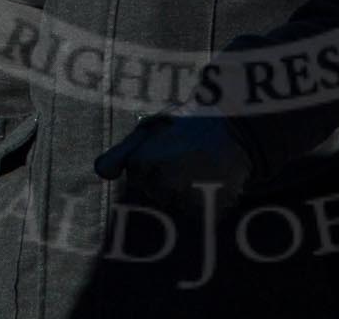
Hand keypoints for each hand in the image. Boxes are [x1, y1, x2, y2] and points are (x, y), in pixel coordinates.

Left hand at [93, 106, 254, 216]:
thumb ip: (122, 152)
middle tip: (186, 153)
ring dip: (180, 189)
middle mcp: (161, 185)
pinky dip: (199, 201)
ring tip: (199, 166)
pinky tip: (208, 180)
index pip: (137, 171)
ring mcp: (184, 201)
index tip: (169, 143)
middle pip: (153, 189)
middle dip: (163, 174)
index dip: (151, 156)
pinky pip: (192, 213)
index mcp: (144, 162)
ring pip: (172, 202)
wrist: (237, 129)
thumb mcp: (151, 130)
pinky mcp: (205, 213)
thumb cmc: (190, 125)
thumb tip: (100, 174)